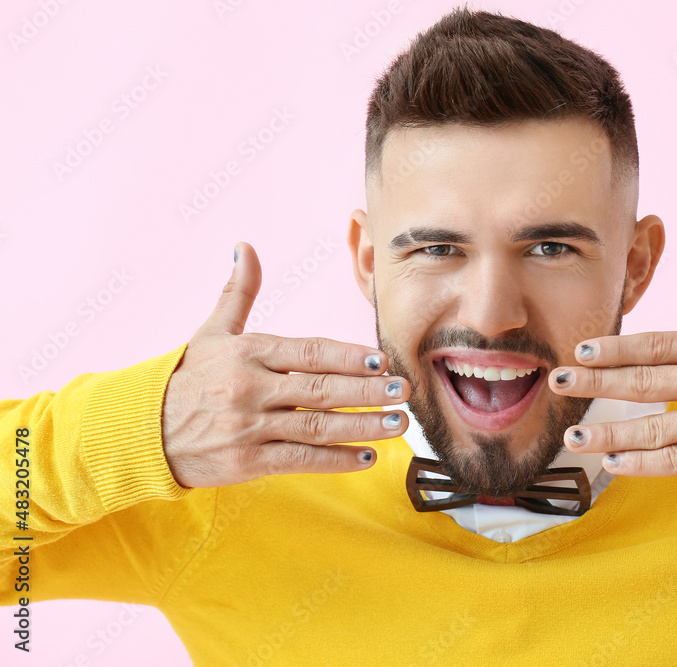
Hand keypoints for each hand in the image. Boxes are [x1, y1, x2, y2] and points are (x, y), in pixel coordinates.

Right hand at [162, 242, 410, 487]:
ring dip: (362, 427)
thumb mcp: (210, 332)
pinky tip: (366, 457)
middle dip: (367, 391)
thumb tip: (246, 247)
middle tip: (403, 391)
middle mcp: (250, 388)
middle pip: (321, 390)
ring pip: (317, 427)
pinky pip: (301, 460)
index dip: (348, 356)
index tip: (381, 359)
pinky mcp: (246, 462)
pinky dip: (335, 460)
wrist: (140, 431)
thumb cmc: (186, 378)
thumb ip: (237, 292)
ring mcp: (249, 427)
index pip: (310, 352)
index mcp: (249, 352)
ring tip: (397, 424)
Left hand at [548, 229, 676, 483]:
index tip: (580, 350)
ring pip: (650, 427)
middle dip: (592, 381)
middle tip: (556, 382)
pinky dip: (640, 463)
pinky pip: (674, 461)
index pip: (656, 342)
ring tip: (573, 433)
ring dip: (606, 430)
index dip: (613, 346)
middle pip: (641, 379)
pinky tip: (612, 462)